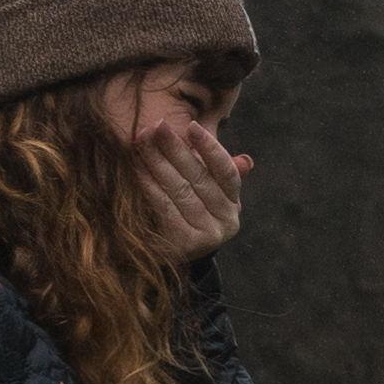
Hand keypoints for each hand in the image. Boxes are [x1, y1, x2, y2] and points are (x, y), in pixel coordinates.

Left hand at [131, 115, 247, 259]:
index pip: (226, 171)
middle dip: (176, 148)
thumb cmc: (185, 214)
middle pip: (199, 177)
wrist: (168, 257)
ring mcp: (207, 235)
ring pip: (180, 190)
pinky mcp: (184, 244)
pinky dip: (149, 184)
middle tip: (156, 126)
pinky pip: (164, 207)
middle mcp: (226, 222)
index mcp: (233, 204)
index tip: (191, 126)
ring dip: (158, 162)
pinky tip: (137, 168)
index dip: (210, 147)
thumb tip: (246, 161)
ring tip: (142, 141)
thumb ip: (217, 172)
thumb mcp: (204, 193)